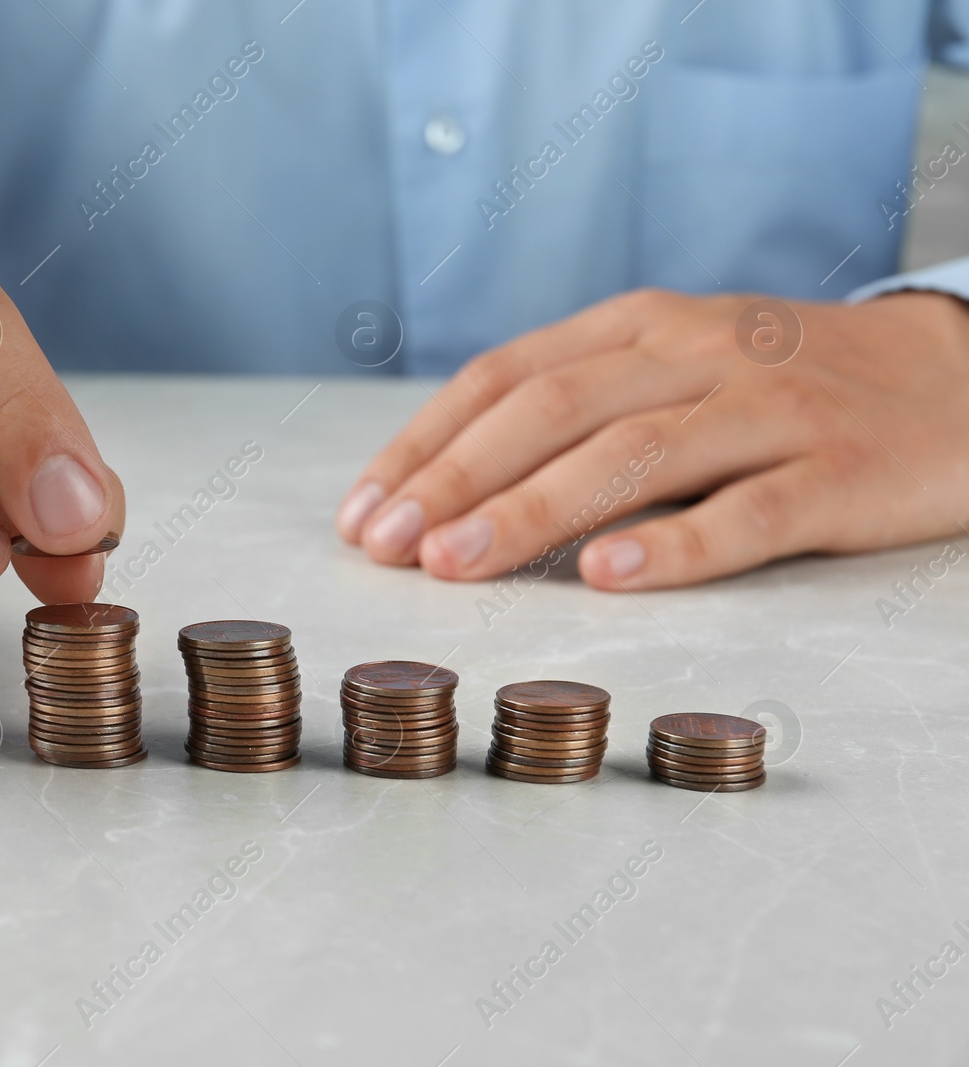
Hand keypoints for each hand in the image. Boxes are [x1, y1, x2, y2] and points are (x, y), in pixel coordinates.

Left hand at [336, 288, 968, 588]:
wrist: (957, 378)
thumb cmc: (781, 388)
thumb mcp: (672, 367)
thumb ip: (578, 411)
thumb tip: (448, 490)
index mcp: (639, 326)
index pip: (504, 376)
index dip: (425, 444)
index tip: (363, 511)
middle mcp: (695, 352)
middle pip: (551, 410)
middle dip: (453, 481)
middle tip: (385, 549)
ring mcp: (771, 407)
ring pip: (634, 455)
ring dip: (532, 511)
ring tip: (455, 566)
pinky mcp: (841, 472)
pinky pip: (750, 510)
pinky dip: (675, 544)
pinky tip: (608, 578)